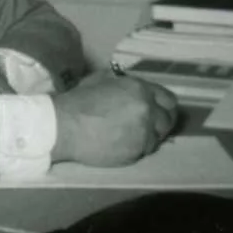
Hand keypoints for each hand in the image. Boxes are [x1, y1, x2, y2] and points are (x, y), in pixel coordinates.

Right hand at [51, 71, 177, 166]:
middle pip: (168, 120)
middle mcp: (147, 110)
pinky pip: (143, 151)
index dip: (164, 106)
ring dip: (148, 137)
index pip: (168, 99)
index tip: (158, 110)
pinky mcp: (135, 152)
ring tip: (130, 136)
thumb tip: (131, 87)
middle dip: (161, 122)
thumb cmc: (78, 100)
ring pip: (157, 138)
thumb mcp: (101, 80)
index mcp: (140, 89)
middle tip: (149, 125)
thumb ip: (123, 83)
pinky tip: (120, 144)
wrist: (64, 126)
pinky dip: (136, 148)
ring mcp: (143, 133)